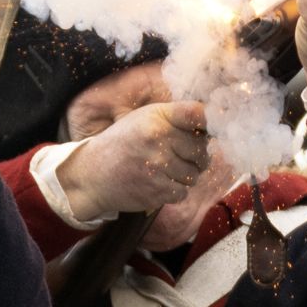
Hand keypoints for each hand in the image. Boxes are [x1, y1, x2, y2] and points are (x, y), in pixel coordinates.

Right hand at [51, 99, 213, 230]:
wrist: (93, 174)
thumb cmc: (123, 144)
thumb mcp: (144, 120)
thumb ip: (175, 119)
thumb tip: (213, 124)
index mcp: (157, 118)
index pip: (196, 114)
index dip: (211, 121)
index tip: (214, 128)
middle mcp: (158, 139)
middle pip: (201, 149)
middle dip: (197, 156)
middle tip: (182, 157)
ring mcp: (158, 166)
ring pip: (194, 174)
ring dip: (186, 175)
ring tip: (167, 170)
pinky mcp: (156, 189)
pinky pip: (183, 192)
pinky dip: (175, 191)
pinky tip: (160, 183)